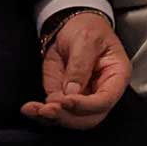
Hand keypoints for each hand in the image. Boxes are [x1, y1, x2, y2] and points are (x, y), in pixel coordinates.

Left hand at [22, 12, 129, 129]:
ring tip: (33, 109)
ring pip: (71, 120)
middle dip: (67, 116)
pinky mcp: (64, 98)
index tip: (66, 100)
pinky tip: (29, 109)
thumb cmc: (87, 28)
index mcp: (116, 76)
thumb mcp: (86, 40)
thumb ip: (80, 65)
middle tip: (48, 108)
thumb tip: (71, 91)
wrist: (72, 26)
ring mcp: (83, 98)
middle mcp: (102, 92)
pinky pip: (55, 113)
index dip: (86, 105)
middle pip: (89, 118)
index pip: (105, 100)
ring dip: (51, 118)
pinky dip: (40, 114)